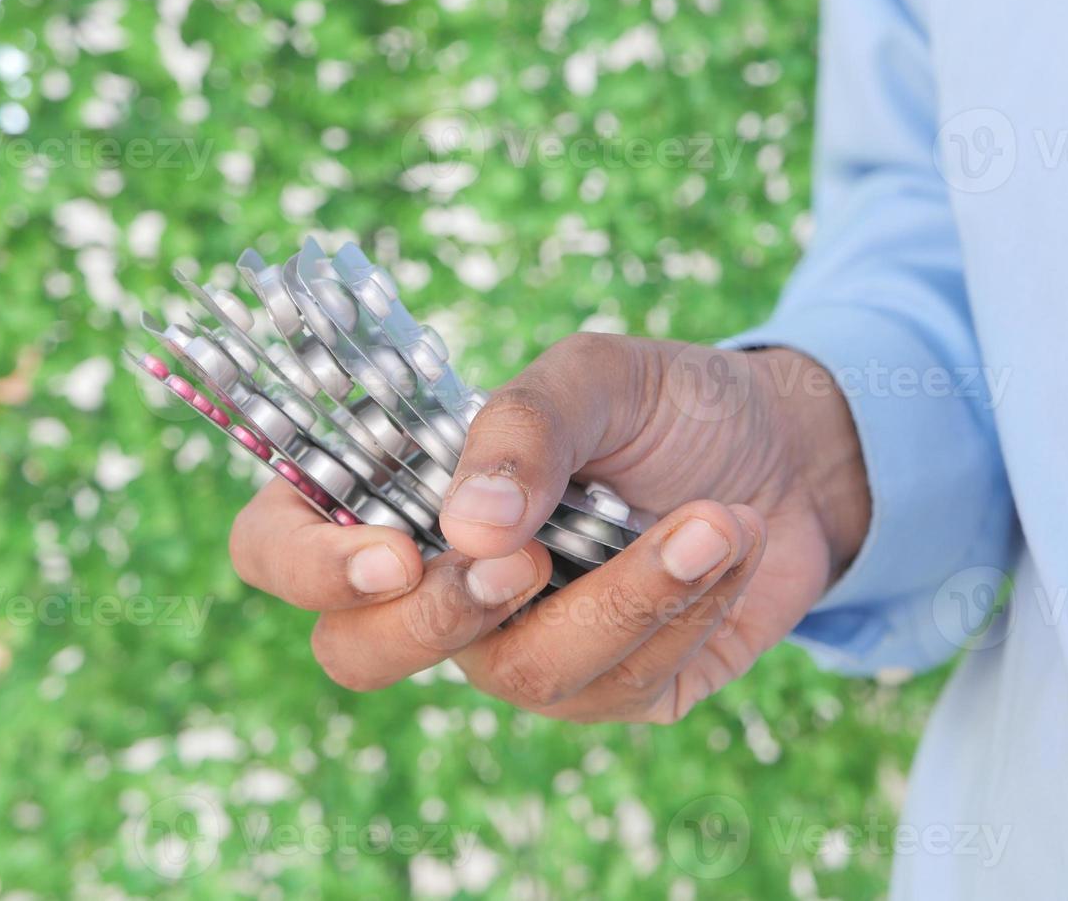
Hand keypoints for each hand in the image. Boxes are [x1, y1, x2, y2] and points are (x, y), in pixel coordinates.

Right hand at [230, 334, 869, 721]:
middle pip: (360, 654)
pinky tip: (732, 541)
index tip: (395, 551)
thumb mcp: (599, 376)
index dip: (306, 565)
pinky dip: (685, 606)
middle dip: (442, 619)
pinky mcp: (608, 691)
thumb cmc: (668, 405)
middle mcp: (438, 586)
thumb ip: (526, 427)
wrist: (788, 453)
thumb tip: (467, 526)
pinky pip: (621, 682)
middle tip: (528, 561)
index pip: (279, 549)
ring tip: (719, 519)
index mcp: (398, 495)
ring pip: (518, 676)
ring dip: (624, 594)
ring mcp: (515, 650)